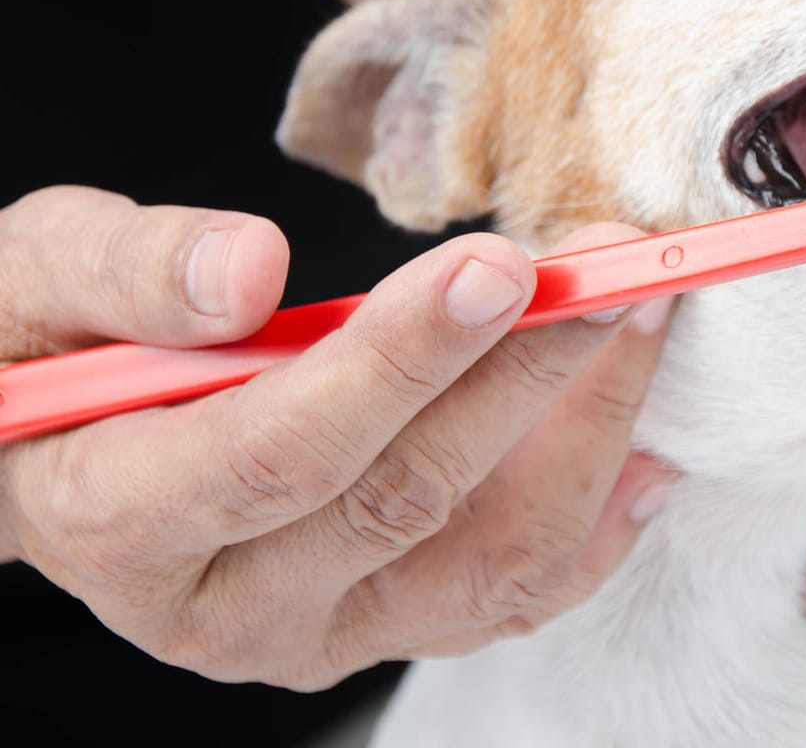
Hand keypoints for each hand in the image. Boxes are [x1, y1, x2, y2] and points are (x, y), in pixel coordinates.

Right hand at [0, 186, 675, 688]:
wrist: (45, 454)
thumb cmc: (41, 353)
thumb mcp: (35, 278)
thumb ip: (123, 272)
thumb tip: (248, 273)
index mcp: (123, 518)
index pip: (281, 451)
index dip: (398, 362)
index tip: (500, 269)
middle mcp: (227, 608)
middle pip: (406, 498)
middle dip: (528, 372)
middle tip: (615, 268)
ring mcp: (319, 633)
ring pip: (485, 561)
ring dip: (586, 438)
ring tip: (646, 323)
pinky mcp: (385, 628)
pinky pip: (511, 597)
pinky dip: (594, 526)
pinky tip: (648, 450)